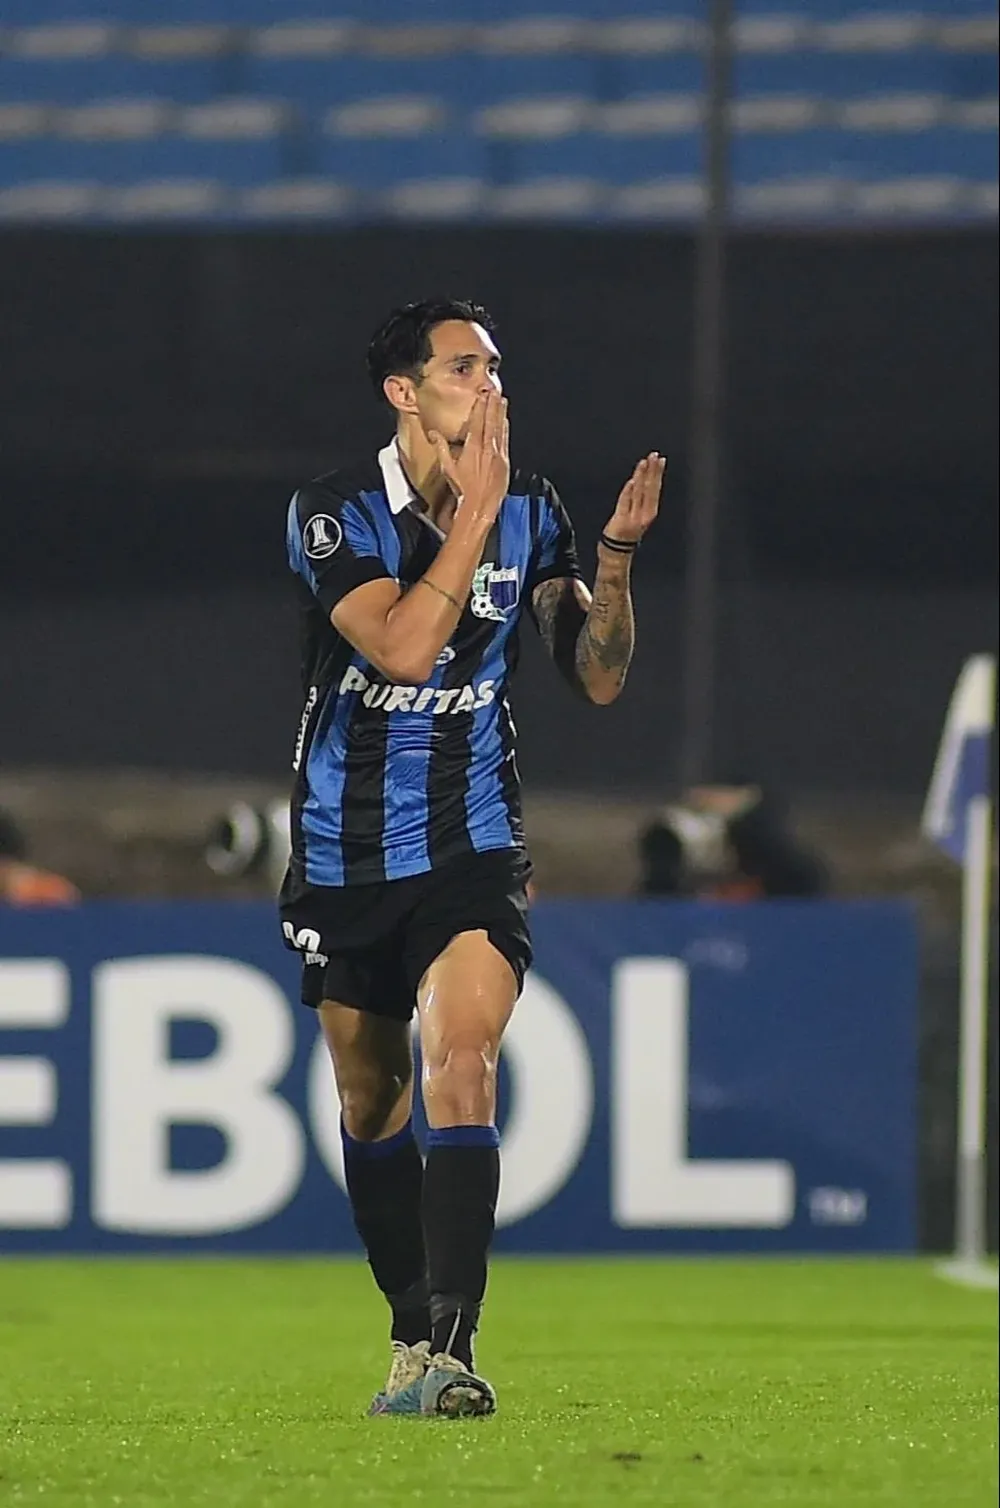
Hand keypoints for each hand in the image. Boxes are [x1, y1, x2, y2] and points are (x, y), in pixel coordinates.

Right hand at [429, 392, 509, 527]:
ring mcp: (498, 456)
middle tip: (494, 391)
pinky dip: (505, 430)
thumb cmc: (463, 491)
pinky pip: (505, 442)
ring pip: (500, 429)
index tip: (483, 394)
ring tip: (502, 400)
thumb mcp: (448, 469)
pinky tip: (506, 422)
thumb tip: (434, 434)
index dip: (481, 406)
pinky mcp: (505, 464)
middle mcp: (488, 450)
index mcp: (473, 449)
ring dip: (501, 414)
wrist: (479, 508)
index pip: (478, 422)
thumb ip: (441, 449)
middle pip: (491, 422)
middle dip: (493, 405)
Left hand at [602, 452, 665, 545]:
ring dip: (642, 476)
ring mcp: (633, 517)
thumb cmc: (626, 531)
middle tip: (654, 456)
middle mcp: (644, 514)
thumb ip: (637, 495)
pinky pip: (625, 502)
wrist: (617, 551)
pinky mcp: (621, 520)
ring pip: (639, 492)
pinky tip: (633, 480)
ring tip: (644, 462)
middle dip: (652, 471)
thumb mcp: (636, 512)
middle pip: (650, 488)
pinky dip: (629, 491)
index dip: (657, 473)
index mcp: (650, 511)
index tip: (660, 459)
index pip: (655, 488)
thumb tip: (641, 476)